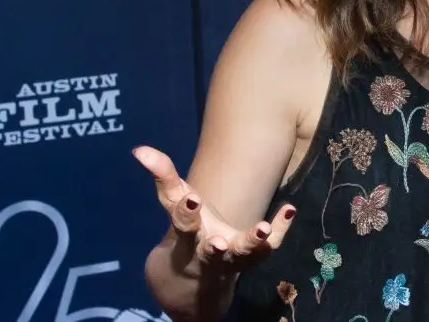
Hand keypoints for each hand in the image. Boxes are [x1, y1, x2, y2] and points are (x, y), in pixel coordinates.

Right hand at [133, 145, 294, 275]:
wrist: (197, 278)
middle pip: (210, 251)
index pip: (183, 226)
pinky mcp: (253, 258)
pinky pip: (270, 248)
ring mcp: (233, 258)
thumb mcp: (174, 203)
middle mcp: (208, 251)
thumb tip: (139, 150)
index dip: (186, 213)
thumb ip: (163, 176)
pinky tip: (289, 209)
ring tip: (263, 229)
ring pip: (243, 256)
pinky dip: (280, 230)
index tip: (191, 199)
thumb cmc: (188, 231)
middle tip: (220, 242)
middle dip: (214, 246)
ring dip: (253, 243)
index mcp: (187, 237)